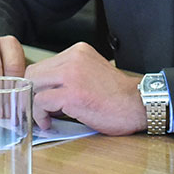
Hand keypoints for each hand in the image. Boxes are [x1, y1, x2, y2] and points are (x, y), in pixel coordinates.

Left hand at [22, 44, 147, 134]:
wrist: (139, 105)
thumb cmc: (118, 95)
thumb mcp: (92, 72)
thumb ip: (69, 75)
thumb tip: (44, 91)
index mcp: (78, 51)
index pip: (44, 65)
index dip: (40, 84)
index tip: (42, 98)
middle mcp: (73, 59)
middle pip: (34, 73)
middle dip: (34, 93)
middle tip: (42, 109)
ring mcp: (71, 75)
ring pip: (33, 86)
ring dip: (36, 104)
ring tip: (47, 116)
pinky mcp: (71, 94)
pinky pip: (40, 102)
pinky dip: (41, 115)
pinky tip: (49, 122)